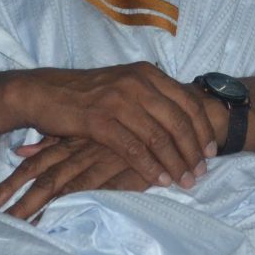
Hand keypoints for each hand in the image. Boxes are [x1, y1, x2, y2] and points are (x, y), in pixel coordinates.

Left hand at [0, 136, 152, 219]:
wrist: (166, 120)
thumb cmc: (124, 127)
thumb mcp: (83, 131)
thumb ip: (53, 140)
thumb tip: (21, 151)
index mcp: (70, 144)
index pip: (34, 166)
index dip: (11, 183)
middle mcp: (80, 153)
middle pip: (43, 180)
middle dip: (19, 200)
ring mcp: (98, 164)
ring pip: (63, 189)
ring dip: (40, 208)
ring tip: (20, 227)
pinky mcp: (118, 174)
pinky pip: (94, 193)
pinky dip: (76, 206)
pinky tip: (62, 222)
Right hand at [11, 63, 214, 189]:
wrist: (44, 93)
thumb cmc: (86, 93)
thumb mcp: (124, 84)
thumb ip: (151, 96)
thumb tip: (183, 121)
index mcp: (147, 73)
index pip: (187, 101)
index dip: (202, 129)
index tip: (210, 151)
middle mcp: (137, 83)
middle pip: (179, 120)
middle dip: (193, 150)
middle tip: (200, 173)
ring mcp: (118, 101)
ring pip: (159, 136)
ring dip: (175, 162)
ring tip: (184, 181)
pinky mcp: (99, 121)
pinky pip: (133, 148)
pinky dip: (150, 167)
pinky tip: (159, 180)